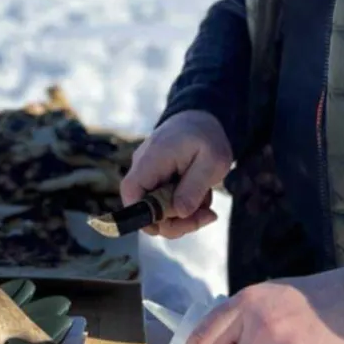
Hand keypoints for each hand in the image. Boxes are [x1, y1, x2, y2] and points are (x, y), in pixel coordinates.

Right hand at [120, 110, 232, 238]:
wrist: (202, 118)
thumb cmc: (207, 136)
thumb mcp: (212, 161)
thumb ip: (194, 187)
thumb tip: (180, 213)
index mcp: (152, 160)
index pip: (131, 193)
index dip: (143, 216)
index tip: (172, 224)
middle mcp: (144, 169)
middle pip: (146, 210)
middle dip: (176, 222)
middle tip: (207, 216)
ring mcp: (149, 176)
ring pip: (158, 212)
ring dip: (184, 217)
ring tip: (208, 203)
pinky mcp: (158, 182)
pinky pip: (165, 204)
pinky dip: (184, 208)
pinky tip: (201, 197)